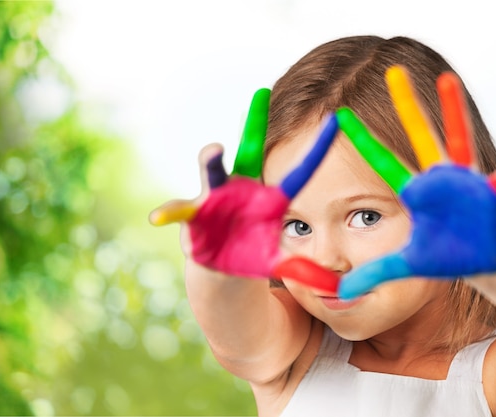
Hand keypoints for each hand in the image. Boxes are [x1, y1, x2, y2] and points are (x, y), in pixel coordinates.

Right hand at [149, 89, 339, 291]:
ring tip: (214, 150)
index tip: (336, 119)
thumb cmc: (252, 256)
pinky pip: (180, 212)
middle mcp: (242, 189)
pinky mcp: (192, 217)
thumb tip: (334, 288)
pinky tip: (159, 216)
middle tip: (262, 94)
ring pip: (212, 174)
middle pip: (249, 154)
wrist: (221, 268)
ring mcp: (215, 199)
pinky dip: (171, 213)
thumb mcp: (279, 264)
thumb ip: (303, 271)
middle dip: (255, 125)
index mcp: (269, 199)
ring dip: (212, 162)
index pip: (298, 173)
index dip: (316, 150)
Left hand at [336, 66, 495, 298]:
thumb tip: (341, 291)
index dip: (363, 141)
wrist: (483, 265)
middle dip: (406, 107)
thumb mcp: (407, 265)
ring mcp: (464, 182)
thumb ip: (375, 274)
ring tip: (448, 81)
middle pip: (418, 137)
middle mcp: (438, 179)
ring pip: (457, 141)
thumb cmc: (446, 258)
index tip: (340, 115)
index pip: (382, 162)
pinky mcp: (488, 194)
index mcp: (416, 192)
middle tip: (392, 70)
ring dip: (454, 113)